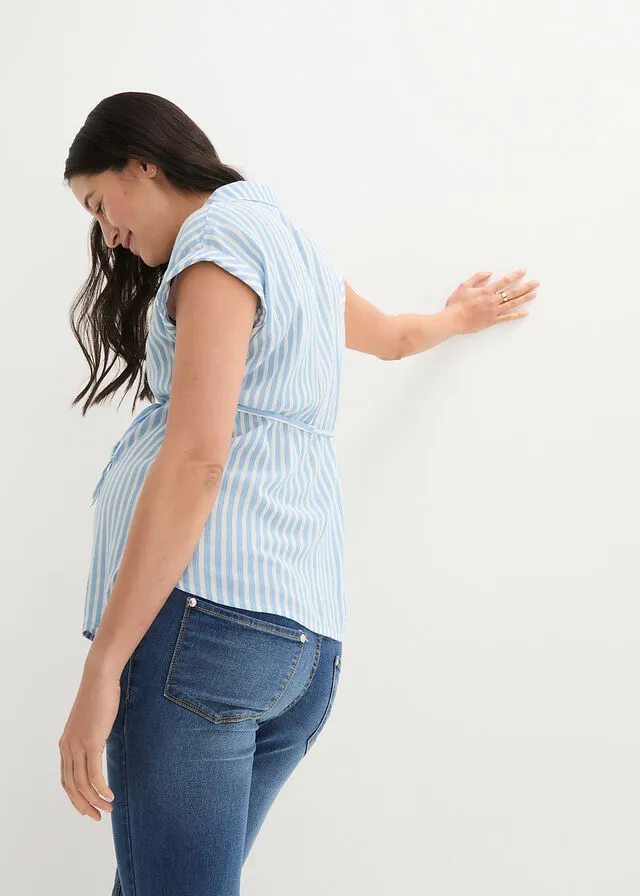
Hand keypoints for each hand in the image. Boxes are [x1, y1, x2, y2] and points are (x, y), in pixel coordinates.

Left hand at [59, 663, 119, 820]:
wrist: (99, 679)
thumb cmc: (99, 697)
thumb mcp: (91, 723)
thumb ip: (90, 738)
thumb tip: (98, 748)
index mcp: (65, 745)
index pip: (66, 780)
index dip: (76, 798)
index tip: (88, 809)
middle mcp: (67, 748)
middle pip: (72, 787)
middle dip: (84, 805)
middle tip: (98, 817)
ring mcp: (78, 746)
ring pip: (82, 784)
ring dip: (95, 800)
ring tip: (108, 809)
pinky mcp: (91, 742)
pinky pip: (94, 774)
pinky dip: (101, 788)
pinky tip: (111, 795)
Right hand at [445, 268, 538, 334]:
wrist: (453, 320)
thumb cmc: (456, 304)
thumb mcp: (464, 286)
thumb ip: (477, 278)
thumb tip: (488, 273)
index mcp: (486, 291)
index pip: (504, 281)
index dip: (515, 275)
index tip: (523, 271)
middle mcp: (492, 300)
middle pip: (513, 292)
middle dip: (525, 286)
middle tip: (536, 283)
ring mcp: (494, 311)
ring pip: (512, 304)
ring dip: (524, 298)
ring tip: (534, 294)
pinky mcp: (492, 321)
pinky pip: (507, 317)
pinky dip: (517, 315)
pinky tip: (525, 313)